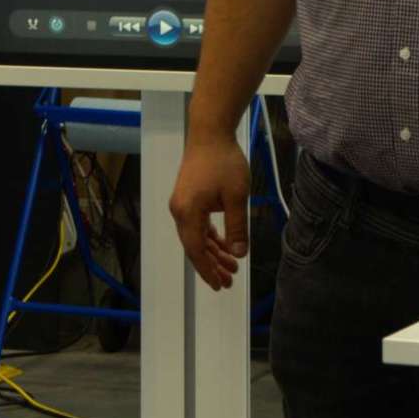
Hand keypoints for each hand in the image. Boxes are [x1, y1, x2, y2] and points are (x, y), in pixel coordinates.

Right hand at [169, 135, 250, 289]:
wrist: (210, 132)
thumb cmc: (224, 162)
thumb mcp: (236, 196)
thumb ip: (236, 227)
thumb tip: (238, 254)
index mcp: (188, 213)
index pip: (196, 250)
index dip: (208, 270)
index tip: (220, 285)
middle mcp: (179, 211)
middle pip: (194, 246)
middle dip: (212, 265)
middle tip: (230, 281)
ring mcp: (182, 203)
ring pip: (196, 236)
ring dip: (213, 251)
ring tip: (232, 266)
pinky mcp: (188, 197)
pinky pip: (197, 224)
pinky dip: (210, 236)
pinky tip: (223, 245)